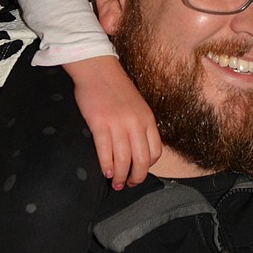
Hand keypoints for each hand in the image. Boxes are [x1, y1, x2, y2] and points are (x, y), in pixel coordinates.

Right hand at [65, 55, 162, 188]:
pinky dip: (106, 166)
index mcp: (147, 119)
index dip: (148, 167)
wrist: (97, 69)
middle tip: (128, 184)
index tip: (139, 171)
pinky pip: (105, 153)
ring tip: (115, 183)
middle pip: (142, 161)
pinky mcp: (100, 124)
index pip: (155, 151)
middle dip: (136, 177)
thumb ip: (139, 125)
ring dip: (119, 176)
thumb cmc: (115, 87)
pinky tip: (104, 172)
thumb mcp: (137, 105)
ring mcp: (118, 124)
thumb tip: (136, 149)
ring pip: (123, 160)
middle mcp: (136, 123)